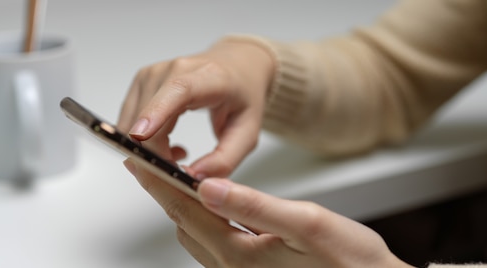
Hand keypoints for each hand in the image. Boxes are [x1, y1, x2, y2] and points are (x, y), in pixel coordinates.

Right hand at [117, 40, 274, 177]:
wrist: (236, 65)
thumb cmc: (243, 95)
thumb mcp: (248, 133)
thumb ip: (225, 160)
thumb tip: (193, 178)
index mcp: (208, 77)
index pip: (177, 91)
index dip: (156, 113)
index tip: (139, 136)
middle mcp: (173, 70)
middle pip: (148, 117)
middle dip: (155, 154)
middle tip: (179, 171)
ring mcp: (152, 74)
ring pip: (133, 124)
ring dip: (149, 149)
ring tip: (179, 153)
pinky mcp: (141, 82)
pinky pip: (130, 121)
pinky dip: (143, 141)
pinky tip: (168, 142)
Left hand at [124, 159, 412, 267]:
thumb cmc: (348, 261)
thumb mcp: (306, 223)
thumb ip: (253, 205)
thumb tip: (208, 187)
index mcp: (240, 255)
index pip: (185, 211)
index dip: (158, 183)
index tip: (138, 161)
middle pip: (184, 223)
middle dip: (163, 192)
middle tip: (149, 164)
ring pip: (195, 234)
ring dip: (181, 206)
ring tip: (173, 178)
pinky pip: (212, 241)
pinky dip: (202, 218)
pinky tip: (210, 203)